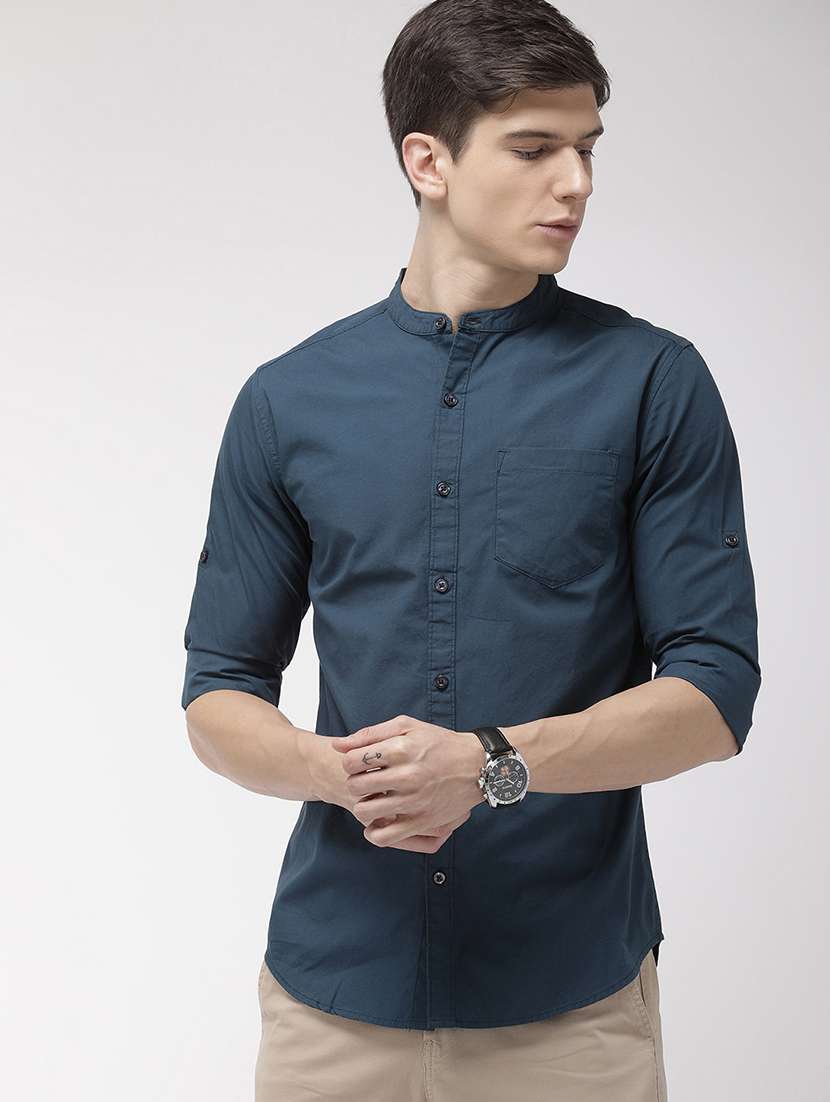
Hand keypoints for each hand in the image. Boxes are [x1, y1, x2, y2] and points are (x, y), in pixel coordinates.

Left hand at [329, 714, 483, 848]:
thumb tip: (338, 745)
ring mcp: (415, 801)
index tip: (358, 764)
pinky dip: (373, 832)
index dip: (349, 763)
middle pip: (356, 785)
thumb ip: (370, 734)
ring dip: (362, 805)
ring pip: (365, 811)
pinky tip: (376, 822)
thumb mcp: (407, 727)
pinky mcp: (422, 821)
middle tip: (365, 781)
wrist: (476, 766)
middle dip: (354, 783)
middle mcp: (407, 776)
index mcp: (401, 750)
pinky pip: (385, 836)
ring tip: (372, 799)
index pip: (353, 761)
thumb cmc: (439, 743)